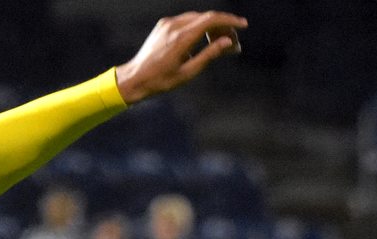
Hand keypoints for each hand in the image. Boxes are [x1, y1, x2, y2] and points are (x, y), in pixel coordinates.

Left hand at [114, 11, 245, 103]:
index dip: (230, 21)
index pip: (211, 20)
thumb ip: (209, 55)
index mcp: (180, 38)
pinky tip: (204, 42)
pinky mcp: (164, 25)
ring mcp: (167, 24)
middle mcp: (174, 26)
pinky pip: (187, 21)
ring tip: (221, 45)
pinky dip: (199, 28)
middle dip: (223, 28)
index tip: (243, 25)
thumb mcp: (188, 72)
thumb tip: (228, 41)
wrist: (133, 79)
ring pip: (198, 19)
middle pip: (206, 18)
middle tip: (233, 45)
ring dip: (212, 28)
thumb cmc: (160, 81)